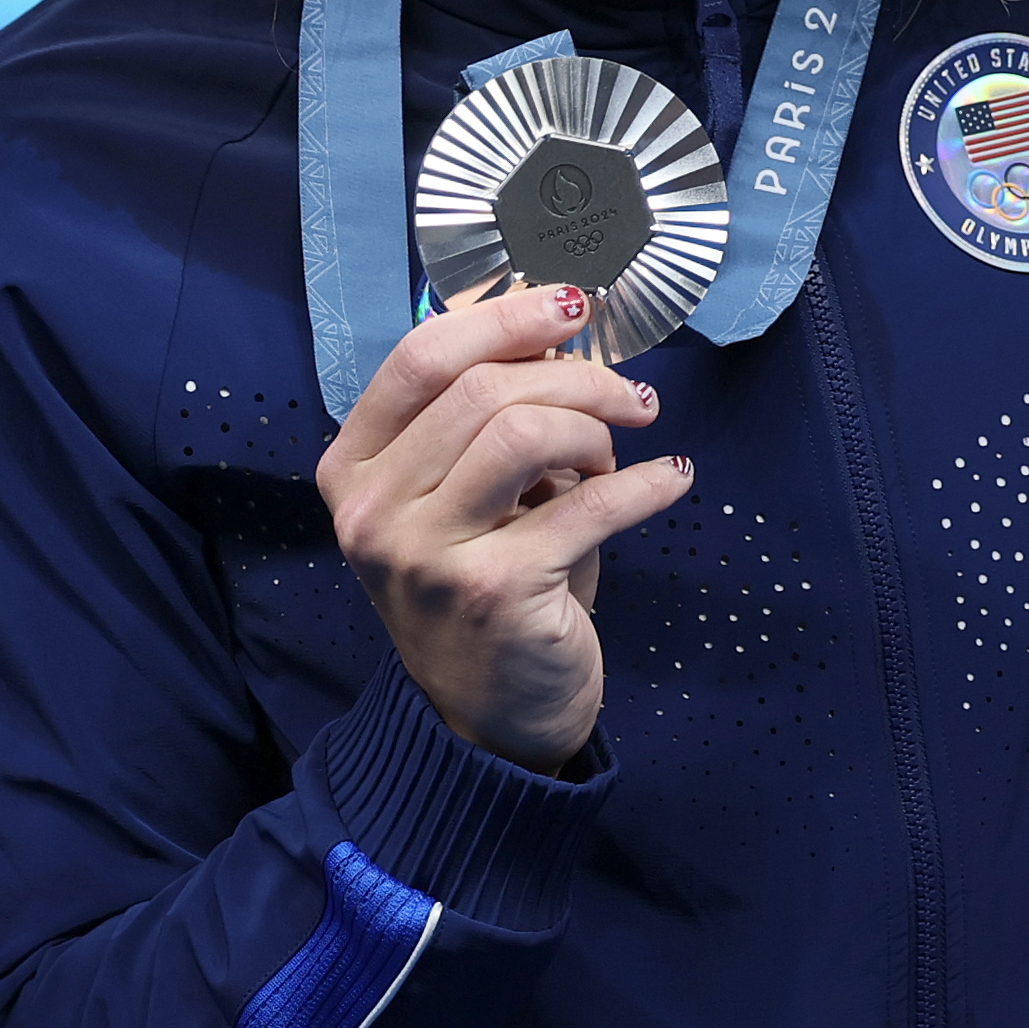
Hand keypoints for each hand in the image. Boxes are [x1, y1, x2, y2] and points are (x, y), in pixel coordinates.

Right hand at [319, 282, 694, 774]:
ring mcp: (423, 554)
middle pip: (481, 388)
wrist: (490, 719)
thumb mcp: (469, 496)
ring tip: (623, 450)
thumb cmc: (488, 588)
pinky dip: (647, 482)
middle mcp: (372, 510)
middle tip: (629, 397)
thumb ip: (489, 416)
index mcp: (354, 470)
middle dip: (575, 377)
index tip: (572, 308)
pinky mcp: (490, 592)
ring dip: (596, 428)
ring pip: (524, 432)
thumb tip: (557, 324)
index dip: (504, 318)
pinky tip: (673, 479)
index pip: (421, 358)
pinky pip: (587, 504)